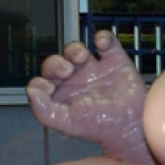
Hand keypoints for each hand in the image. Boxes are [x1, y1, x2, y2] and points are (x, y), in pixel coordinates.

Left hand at [27, 31, 153, 164]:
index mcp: (61, 95)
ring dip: (74, 49)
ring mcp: (94, 69)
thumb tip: (30, 91)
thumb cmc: (99, 126)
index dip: (41, 81)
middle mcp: (75, 80)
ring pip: (76, 50)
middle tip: (67, 70)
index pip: (42, 82)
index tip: (49, 86)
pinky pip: (106, 42)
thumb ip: (44, 111)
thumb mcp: (67, 122)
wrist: (134, 125)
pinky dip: (103, 38)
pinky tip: (101, 44)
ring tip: (81, 58)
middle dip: (56, 63)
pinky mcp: (114, 61)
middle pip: (56, 62)